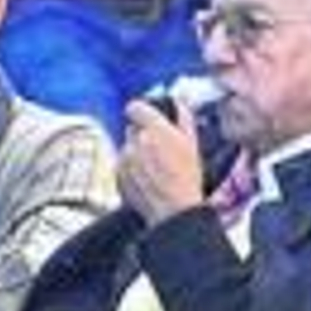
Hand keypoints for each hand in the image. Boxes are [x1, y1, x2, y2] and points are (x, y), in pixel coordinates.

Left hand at [117, 99, 205, 225]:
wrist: (174, 210)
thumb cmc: (186, 178)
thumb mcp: (192, 143)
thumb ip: (183, 116)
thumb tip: (177, 101)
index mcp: (155, 129)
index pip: (134, 107)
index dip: (140, 112)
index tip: (145, 118)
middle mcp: (136, 141)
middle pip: (131, 129)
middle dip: (142, 135)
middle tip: (158, 150)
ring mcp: (125, 159)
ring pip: (127, 147)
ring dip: (137, 154)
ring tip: (154, 170)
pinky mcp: (118, 175)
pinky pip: (122, 165)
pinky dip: (131, 169)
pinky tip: (147, 180)